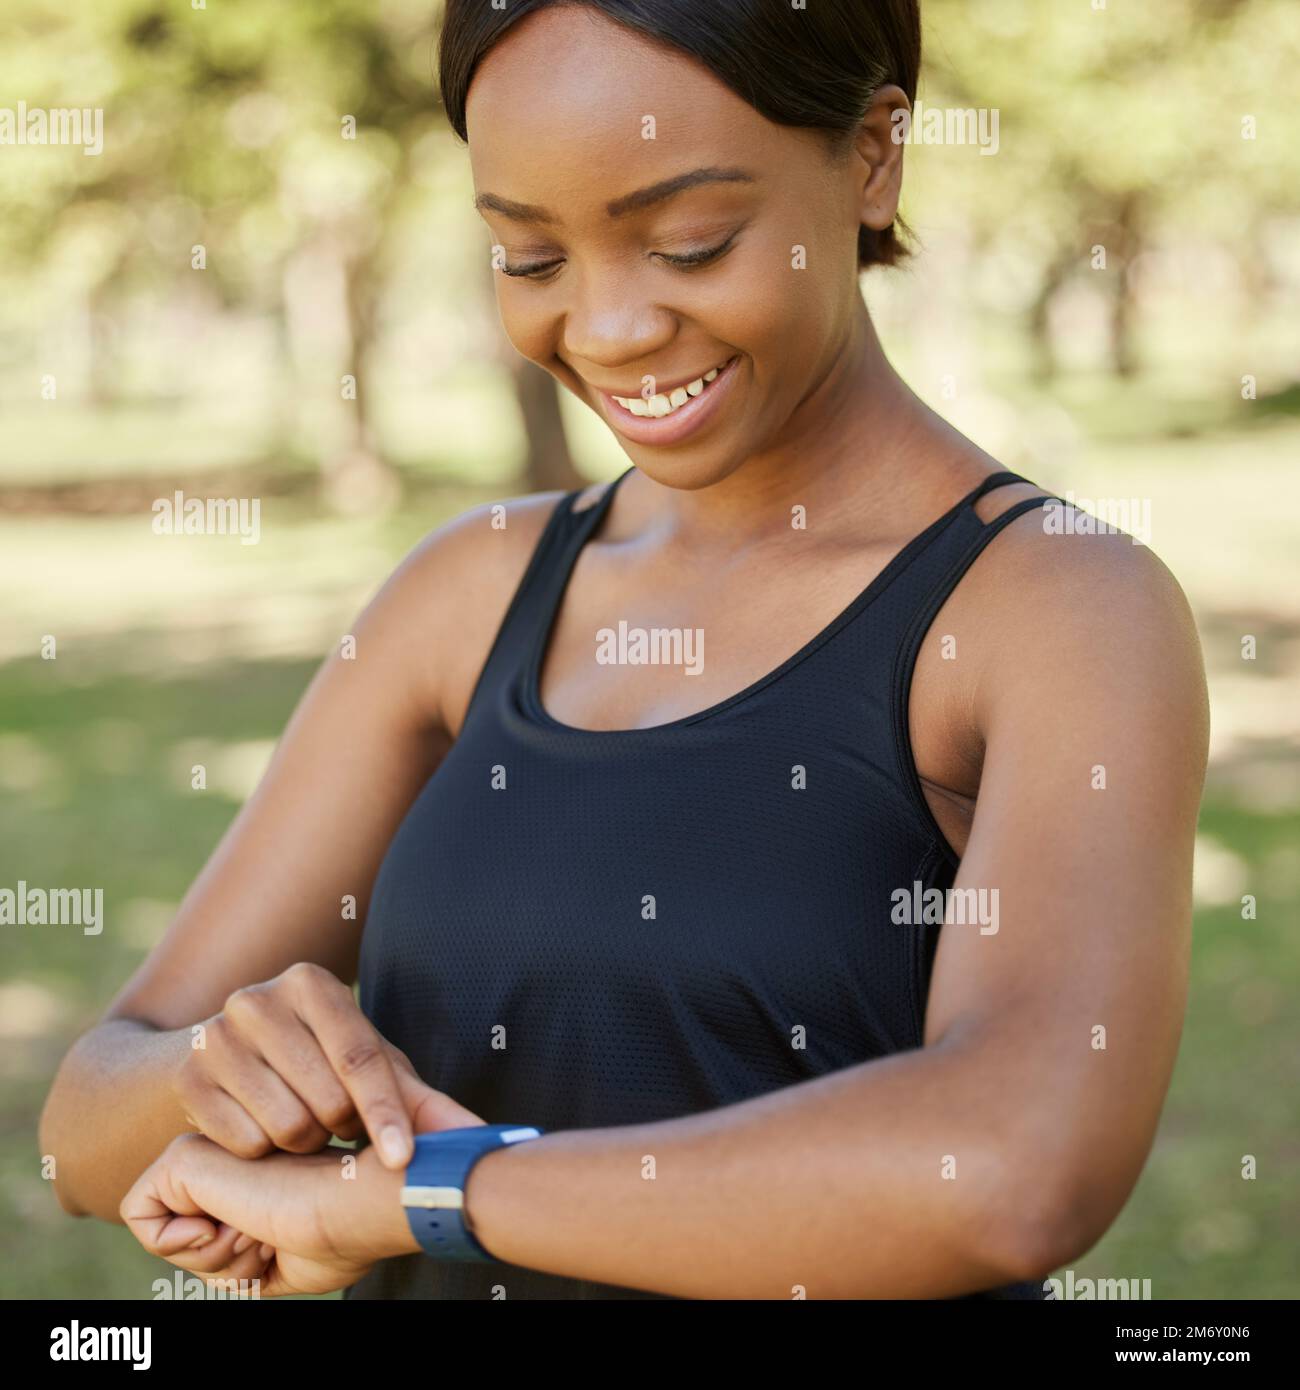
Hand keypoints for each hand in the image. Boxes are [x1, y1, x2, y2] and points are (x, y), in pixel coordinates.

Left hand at [121, 1133, 427, 1296]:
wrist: (360, 1206)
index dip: (238, 1262)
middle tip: (271, 1235)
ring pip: (164, 1231)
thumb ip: (235, 1253)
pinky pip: (139, 1216)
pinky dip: (178, 1244)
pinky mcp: (183, 1156)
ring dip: (213, 1255)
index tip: (282, 1241)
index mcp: (251, 1172)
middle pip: (182, 1237)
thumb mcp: (278, 1258)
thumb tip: (195, 1246)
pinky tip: (232, 1222)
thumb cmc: (342, 1232)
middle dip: (225, 1259)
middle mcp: (226, 1155)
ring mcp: (205, 1151)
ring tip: (260, 1225)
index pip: (205, 1237)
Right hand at [174, 961, 478, 1169]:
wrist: (223, 1061)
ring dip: (304, 1143)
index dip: (386, 1114)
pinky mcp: (189, 1079)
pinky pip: (244, 1145)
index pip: (361, 1057)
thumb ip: (417, 1098)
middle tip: (335, 1122)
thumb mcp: (367, 1066)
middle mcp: (257, 999)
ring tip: (301, 1121)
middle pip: (326, 1099)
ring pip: (286, 1128)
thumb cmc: (315, 1062)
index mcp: (310, 983)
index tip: (404, 1159)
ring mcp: (215, 1037)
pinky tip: (264, 1130)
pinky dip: (264, 1153)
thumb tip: (473, 1135)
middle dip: (342, 1127)